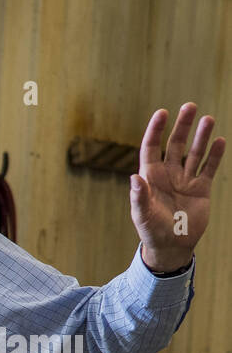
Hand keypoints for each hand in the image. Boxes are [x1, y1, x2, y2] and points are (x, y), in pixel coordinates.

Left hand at [132, 102, 224, 271]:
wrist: (171, 246)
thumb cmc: (151, 231)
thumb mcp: (142, 215)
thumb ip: (139, 197)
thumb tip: (134, 178)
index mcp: (151, 178)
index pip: (152, 148)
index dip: (156, 130)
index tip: (162, 112)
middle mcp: (168, 175)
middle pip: (175, 144)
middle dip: (182, 126)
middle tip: (190, 106)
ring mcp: (185, 180)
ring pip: (194, 152)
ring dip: (201, 136)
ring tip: (208, 119)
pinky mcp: (201, 189)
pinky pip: (208, 168)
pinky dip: (214, 155)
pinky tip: (219, 141)